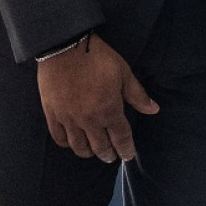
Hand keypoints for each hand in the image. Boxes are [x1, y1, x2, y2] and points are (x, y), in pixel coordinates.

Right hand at [37, 32, 158, 162]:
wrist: (65, 48)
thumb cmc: (98, 58)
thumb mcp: (124, 73)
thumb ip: (137, 95)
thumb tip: (153, 110)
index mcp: (109, 110)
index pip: (121, 137)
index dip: (126, 149)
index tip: (128, 156)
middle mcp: (89, 120)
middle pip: (100, 146)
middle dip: (108, 154)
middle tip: (112, 157)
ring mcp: (68, 119)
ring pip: (79, 146)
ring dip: (88, 152)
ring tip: (94, 153)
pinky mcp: (52, 115)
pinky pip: (59, 138)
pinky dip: (67, 144)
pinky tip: (72, 143)